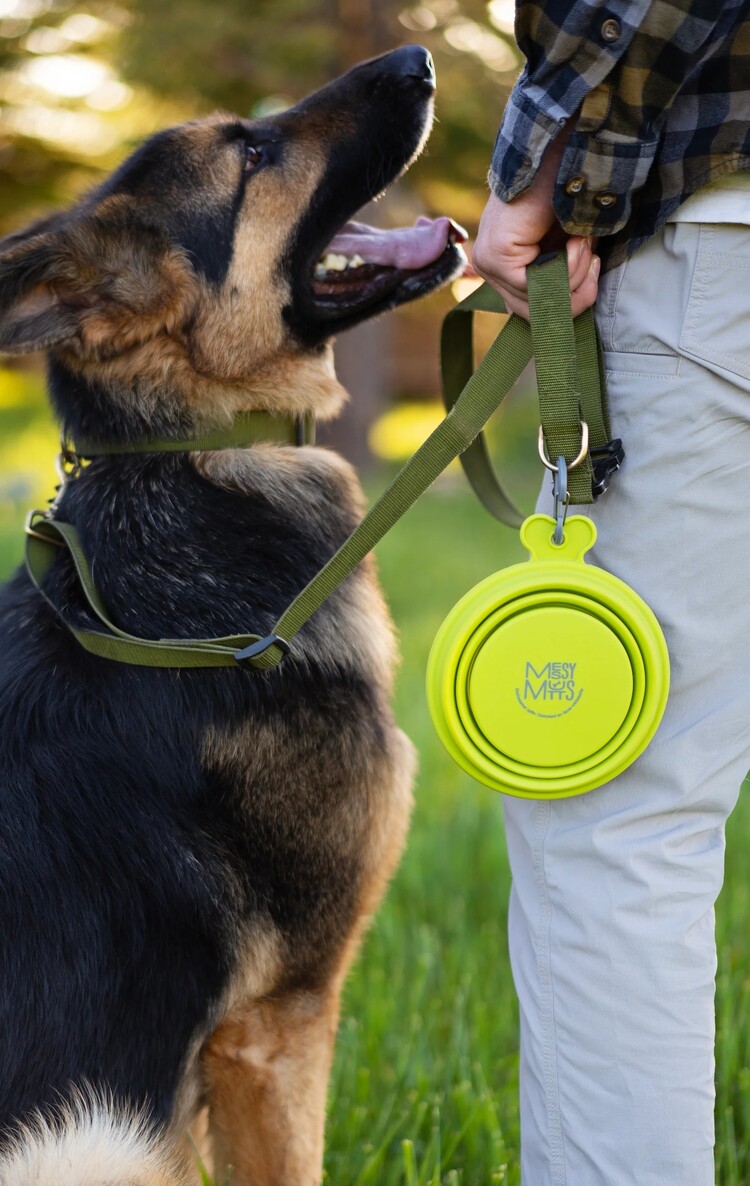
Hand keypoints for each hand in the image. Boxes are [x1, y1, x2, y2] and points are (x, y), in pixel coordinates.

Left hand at [472, 132, 599, 319]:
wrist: (569, 152)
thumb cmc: (577, 195)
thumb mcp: (575, 247)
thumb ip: (568, 280)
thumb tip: (572, 312)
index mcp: (508, 266)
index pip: (535, 313)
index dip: (572, 302)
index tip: (595, 266)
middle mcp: (493, 267)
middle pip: (537, 315)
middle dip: (577, 293)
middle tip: (593, 257)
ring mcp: (489, 262)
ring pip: (540, 302)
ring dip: (576, 274)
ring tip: (582, 240)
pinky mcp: (495, 256)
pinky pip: (537, 286)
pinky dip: (567, 267)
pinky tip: (574, 238)